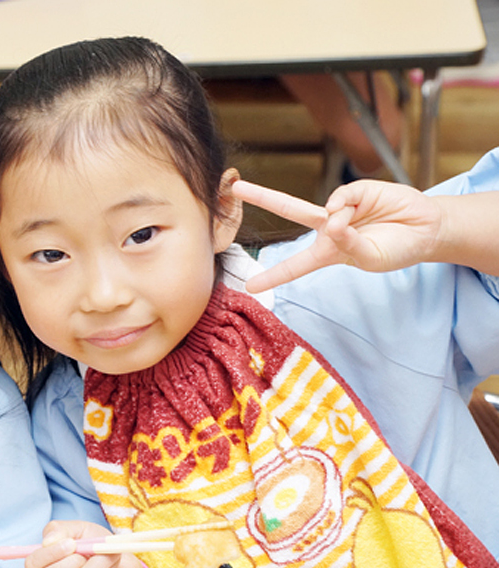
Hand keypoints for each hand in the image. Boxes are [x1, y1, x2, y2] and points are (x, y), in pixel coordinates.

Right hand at [24, 521, 148, 567]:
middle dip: (70, 561)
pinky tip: (109, 566)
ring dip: (96, 562)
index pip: (32, 565)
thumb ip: (59, 530)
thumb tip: (48, 542)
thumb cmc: (90, 543)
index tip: (70, 543)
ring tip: (102, 554)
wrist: (117, 558)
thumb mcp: (75, 530)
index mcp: (41, 567)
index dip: (50, 553)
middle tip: (84, 553)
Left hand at [232, 179, 441, 291]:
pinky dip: (346, 204)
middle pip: (288, 210)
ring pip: (313, 203)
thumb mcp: (371, 257)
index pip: (294, 266)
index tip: (250, 286)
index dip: (273, 276)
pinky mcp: (355, 191)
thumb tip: (331, 219)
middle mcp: (327, 228)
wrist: (426, 229)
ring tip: (356, 225)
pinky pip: (339, 197)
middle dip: (262, 196)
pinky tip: (357, 208)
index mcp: (327, 253)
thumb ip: (349, 243)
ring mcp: (338, 208)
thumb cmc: (396, 249)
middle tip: (236, 186)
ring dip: (334, 218)